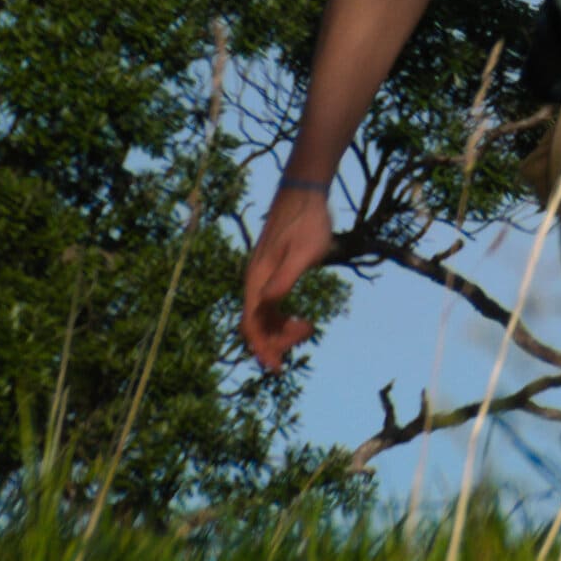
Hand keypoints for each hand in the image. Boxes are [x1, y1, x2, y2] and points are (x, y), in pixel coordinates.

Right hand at [239, 181, 341, 372]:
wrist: (304, 194)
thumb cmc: (308, 221)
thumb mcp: (305, 251)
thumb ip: (286, 277)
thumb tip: (269, 303)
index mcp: (258, 280)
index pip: (252, 324)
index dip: (262, 348)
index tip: (277, 366)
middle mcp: (255, 281)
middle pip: (255, 324)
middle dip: (274, 342)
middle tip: (305, 338)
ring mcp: (262, 278)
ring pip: (263, 317)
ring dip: (280, 331)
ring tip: (308, 328)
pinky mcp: (272, 274)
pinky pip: (270, 306)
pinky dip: (282, 319)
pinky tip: (301, 321)